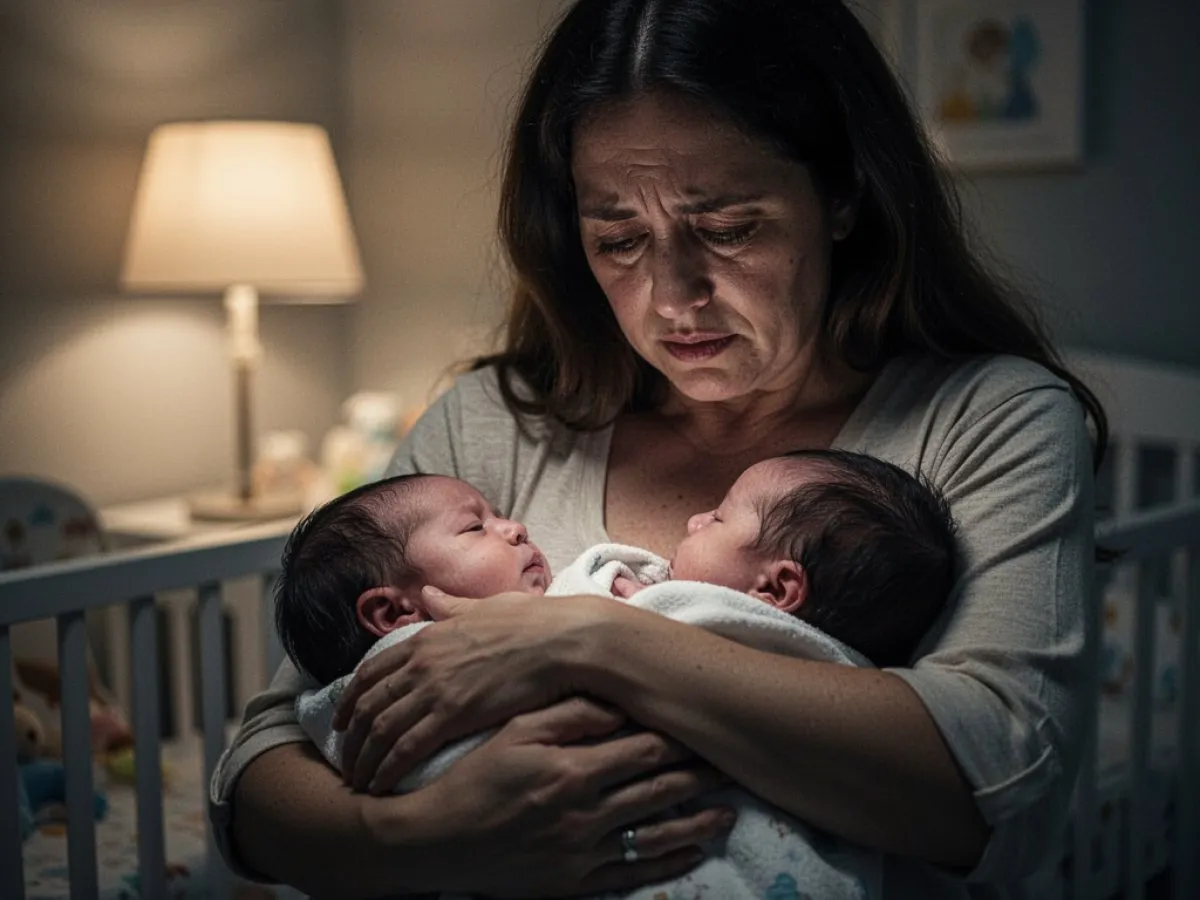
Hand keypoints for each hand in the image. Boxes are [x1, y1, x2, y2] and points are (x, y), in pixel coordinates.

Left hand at [334, 588, 610, 792]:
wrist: (562, 641)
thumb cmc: (533, 622)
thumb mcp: (485, 607)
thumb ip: (452, 606)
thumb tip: (429, 594)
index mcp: (428, 637)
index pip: (372, 671)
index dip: (351, 699)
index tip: (342, 720)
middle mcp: (422, 662)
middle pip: (368, 704)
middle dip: (350, 736)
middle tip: (345, 759)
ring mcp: (435, 688)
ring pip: (380, 730)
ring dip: (364, 759)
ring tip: (358, 780)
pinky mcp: (453, 714)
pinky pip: (406, 748)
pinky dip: (386, 769)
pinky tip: (381, 785)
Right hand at [383, 697, 735, 896]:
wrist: (435, 843)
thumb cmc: (474, 778)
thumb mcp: (513, 733)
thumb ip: (567, 716)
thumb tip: (615, 703)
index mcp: (572, 771)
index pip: (643, 749)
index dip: (680, 737)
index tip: (706, 725)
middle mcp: (584, 814)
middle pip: (658, 790)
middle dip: (700, 776)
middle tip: (733, 764)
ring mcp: (582, 853)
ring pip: (654, 835)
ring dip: (696, 822)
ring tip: (729, 812)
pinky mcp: (575, 882)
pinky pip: (634, 873)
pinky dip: (669, 861)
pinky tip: (694, 851)